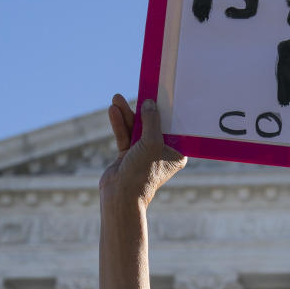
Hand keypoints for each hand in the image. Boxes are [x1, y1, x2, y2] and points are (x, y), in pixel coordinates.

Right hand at [99, 94, 186, 208]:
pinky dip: (120, 124)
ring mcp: (144, 154)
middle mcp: (162, 153)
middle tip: (138, 93)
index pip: (173, 128)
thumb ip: (151, 121)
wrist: (121, 195)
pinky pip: (125, 136)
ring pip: (136, 130)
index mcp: (176, 154)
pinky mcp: (129, 156)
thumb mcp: (151, 142)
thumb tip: (150, 103)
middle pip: (153, 126)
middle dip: (143, 111)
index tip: (162, 96)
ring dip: (127, 115)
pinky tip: (114, 111)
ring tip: (117, 99)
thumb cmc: (143, 172)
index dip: (167, 113)